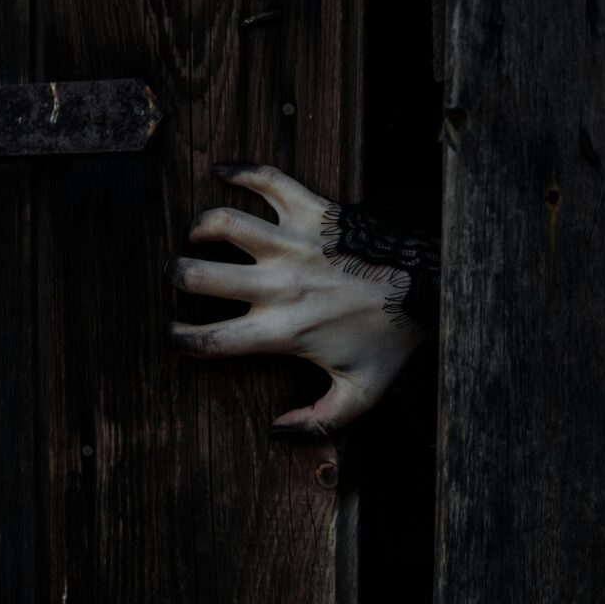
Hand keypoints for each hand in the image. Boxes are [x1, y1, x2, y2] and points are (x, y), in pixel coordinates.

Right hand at [165, 163, 425, 436]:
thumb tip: (277, 431)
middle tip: (179, 277)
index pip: (212, 340)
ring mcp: (295, 244)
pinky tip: (221, 173)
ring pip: (223, 223)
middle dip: (177, 278)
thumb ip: (318, 423)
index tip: (175, 336)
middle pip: (200, 277)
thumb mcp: (360, 395)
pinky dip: (240, 171)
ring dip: (199, 228)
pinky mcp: (314, 212)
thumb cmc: (392, 342)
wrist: (429, 290)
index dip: (181, 340)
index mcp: (283, 332)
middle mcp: (280, 285)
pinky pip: (267, 180)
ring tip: (196, 235)